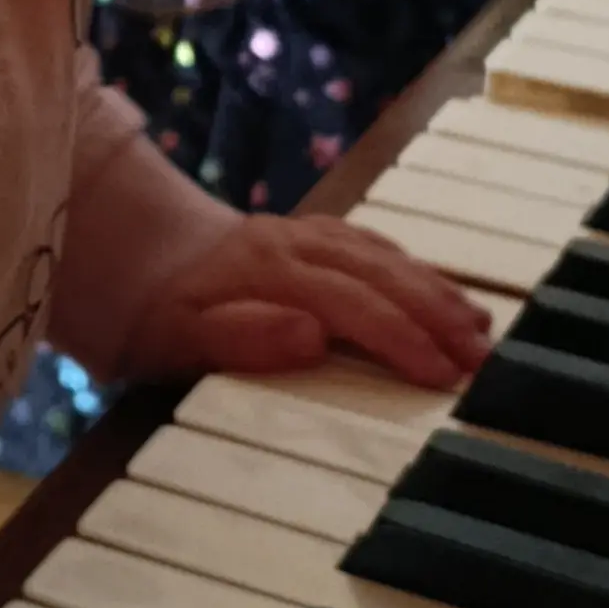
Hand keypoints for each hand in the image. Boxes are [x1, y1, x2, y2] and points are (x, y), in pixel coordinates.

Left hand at [134, 213, 493, 392]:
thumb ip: (241, 337)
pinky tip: (439, 291)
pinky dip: (413, 268)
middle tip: (482, 359)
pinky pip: (372, 245)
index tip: (442, 373)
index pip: (352, 304)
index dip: (401, 337)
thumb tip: (313, 335)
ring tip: (479, 327)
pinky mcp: (308, 234)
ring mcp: (304, 234)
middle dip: (438, 315)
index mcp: (267, 270)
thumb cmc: (154, 313)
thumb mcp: (176, 338)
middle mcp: (295, 244)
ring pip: (385, 256)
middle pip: (382, 275)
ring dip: (436, 290)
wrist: (126, 255)